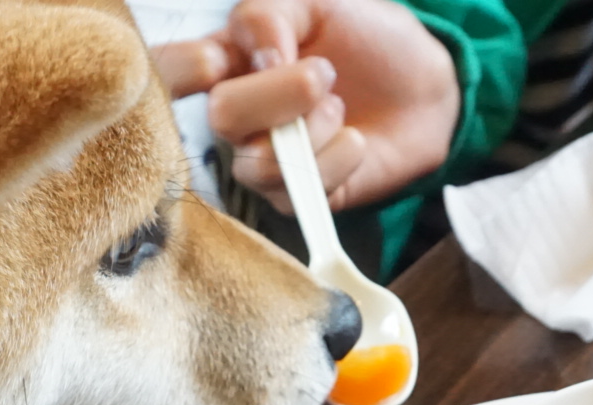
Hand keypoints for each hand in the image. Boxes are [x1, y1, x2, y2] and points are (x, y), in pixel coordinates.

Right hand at [151, 0, 459, 212]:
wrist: (424, 86)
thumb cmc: (366, 38)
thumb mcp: (317, 3)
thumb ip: (271, 13)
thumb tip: (259, 55)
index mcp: (229, 59)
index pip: (169, 71)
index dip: (178, 73)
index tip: (214, 61)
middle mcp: (237, 113)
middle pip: (220, 117)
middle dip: (276, 96)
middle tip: (323, 75)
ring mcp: (263, 158)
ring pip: (256, 163)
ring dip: (311, 131)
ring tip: (339, 107)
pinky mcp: (295, 196)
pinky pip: (297, 192)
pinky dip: (336, 160)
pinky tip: (355, 140)